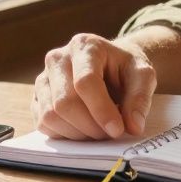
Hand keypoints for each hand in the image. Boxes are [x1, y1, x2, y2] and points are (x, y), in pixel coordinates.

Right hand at [33, 33, 157, 140]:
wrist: (110, 66)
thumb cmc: (125, 69)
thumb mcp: (143, 76)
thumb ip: (140, 98)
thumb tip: (133, 126)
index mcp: (85, 46)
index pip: (85, 82)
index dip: (101, 110)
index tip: (118, 130)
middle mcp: (58, 59)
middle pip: (64, 102)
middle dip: (90, 126)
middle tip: (110, 134)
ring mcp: (43, 78)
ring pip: (50, 115)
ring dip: (77, 133)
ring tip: (99, 131)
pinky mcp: (37, 98)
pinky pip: (42, 124)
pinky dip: (64, 135)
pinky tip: (84, 130)